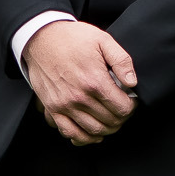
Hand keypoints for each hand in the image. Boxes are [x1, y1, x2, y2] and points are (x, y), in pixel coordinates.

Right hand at [22, 21, 138, 145]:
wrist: (41, 37)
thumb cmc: (72, 38)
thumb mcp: (103, 40)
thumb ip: (122, 61)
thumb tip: (132, 83)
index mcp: (95, 80)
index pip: (122, 108)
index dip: (131, 106)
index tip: (130, 100)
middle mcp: (80, 97)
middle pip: (110, 121)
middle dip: (121, 118)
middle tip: (121, 109)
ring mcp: (65, 105)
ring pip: (94, 130)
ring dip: (107, 129)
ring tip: (111, 119)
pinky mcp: (53, 108)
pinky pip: (69, 132)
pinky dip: (83, 138)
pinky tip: (92, 133)